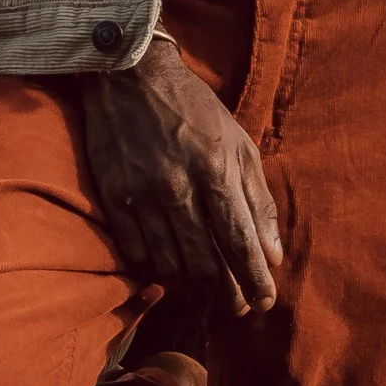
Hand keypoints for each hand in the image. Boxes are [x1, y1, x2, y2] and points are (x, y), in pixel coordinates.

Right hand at [77, 37, 282, 315]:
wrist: (130, 74)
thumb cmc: (195, 109)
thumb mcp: (239, 144)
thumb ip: (258, 200)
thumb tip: (272, 254)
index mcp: (216, 170)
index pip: (240, 242)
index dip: (254, 280)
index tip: (265, 302)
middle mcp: (179, 187)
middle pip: (206, 263)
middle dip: (227, 296)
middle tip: (239, 310)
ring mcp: (142, 194)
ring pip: (170, 264)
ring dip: (193, 291)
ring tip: (208, 298)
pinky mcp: (114, 196)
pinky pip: (135, 252)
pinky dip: (155, 272)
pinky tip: (170, 277)